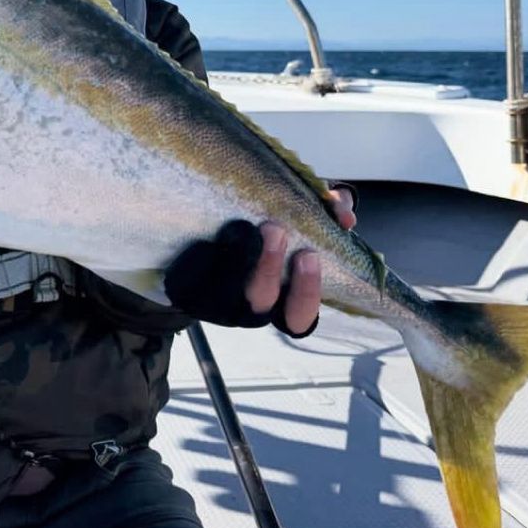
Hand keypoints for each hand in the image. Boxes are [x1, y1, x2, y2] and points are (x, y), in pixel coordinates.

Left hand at [163, 187, 356, 337]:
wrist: (194, 238)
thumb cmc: (261, 226)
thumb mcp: (297, 215)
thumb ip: (325, 209)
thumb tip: (344, 209)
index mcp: (282, 300)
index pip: (300, 318)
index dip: (307, 293)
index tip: (309, 255)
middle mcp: (248, 308)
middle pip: (262, 305)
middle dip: (271, 270)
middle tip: (276, 230)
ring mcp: (213, 303)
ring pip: (227, 297)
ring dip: (239, 261)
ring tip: (247, 224)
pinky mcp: (184, 291)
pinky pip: (191, 282)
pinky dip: (202, 258)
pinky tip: (208, 236)